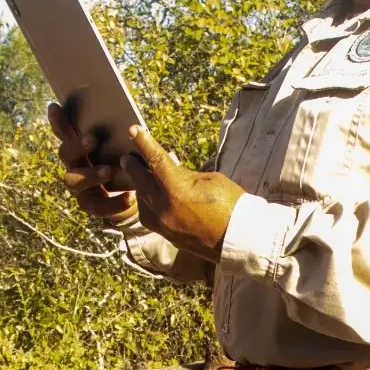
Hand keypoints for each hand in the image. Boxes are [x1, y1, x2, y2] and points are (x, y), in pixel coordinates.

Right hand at [49, 102, 137, 221]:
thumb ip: (122, 138)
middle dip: (77, 146)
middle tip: (93, 139)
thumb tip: (132, 124)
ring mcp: (80, 188)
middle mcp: (74, 166)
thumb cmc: (128, 166)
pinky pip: (98, 206)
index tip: (55, 107)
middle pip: (65, 154)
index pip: (64, 132)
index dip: (58, 121)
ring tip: (109, 171)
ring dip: (90, 174)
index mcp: (80, 149)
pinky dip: (114, 203)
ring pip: (73, 181)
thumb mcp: (126, 151)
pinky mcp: (92, 206)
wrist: (137, 198)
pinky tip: (130, 197)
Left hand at [117, 126, 244, 262]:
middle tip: (127, 157)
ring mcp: (165, 226)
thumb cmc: (233, 205)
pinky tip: (152, 200)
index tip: (133, 131)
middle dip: (134, 167)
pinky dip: (148, 206)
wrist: (242, 239)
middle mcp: (165, 209)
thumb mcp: (211, 180)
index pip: (156, 161)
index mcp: (178, 190)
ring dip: (141, 189)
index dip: (144, 144)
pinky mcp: (169, 237)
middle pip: (141, 182)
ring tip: (143, 179)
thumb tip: (171, 169)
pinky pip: (150, 219)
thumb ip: (186, 174)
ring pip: (142, 203)